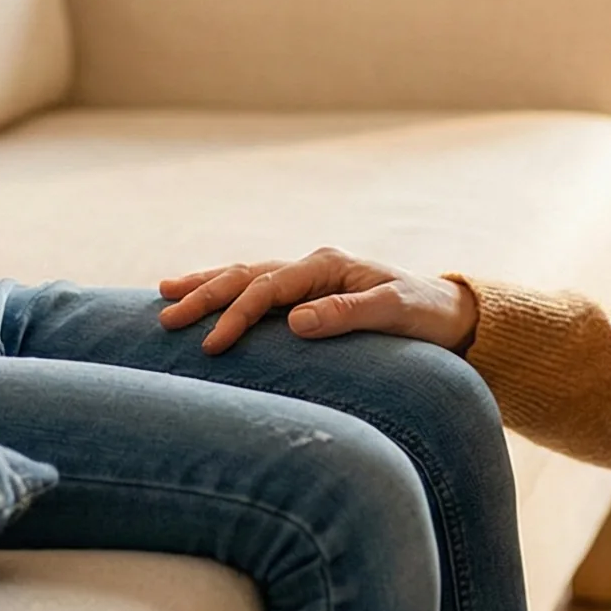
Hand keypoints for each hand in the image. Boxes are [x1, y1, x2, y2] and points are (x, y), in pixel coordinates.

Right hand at [155, 247, 475, 355]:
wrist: (446, 313)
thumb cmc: (423, 314)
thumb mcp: (393, 312)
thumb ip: (347, 313)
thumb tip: (294, 321)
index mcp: (326, 265)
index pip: (268, 288)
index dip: (237, 315)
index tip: (212, 345)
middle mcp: (310, 266)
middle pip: (246, 276)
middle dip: (205, 295)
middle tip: (166, 318)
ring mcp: (305, 279)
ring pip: (244, 276)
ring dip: (205, 286)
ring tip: (164, 294)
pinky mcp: (305, 295)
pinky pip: (256, 290)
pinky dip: (225, 292)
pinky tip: (201, 297)